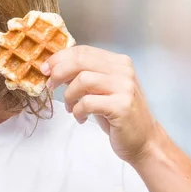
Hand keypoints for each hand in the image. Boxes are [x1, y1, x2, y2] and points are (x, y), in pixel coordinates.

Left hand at [41, 45, 163, 163]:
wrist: (144, 141)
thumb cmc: (119, 116)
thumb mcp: (102, 90)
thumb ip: (85, 76)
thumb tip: (55, 68)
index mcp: (119, 62)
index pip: (83, 51)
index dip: (60, 58)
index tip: (46, 69)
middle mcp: (124, 71)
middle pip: (80, 61)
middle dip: (58, 72)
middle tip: (50, 86)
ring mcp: (125, 87)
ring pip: (83, 80)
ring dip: (69, 95)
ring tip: (71, 108)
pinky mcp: (122, 106)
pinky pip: (88, 102)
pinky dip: (78, 111)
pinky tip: (81, 118)